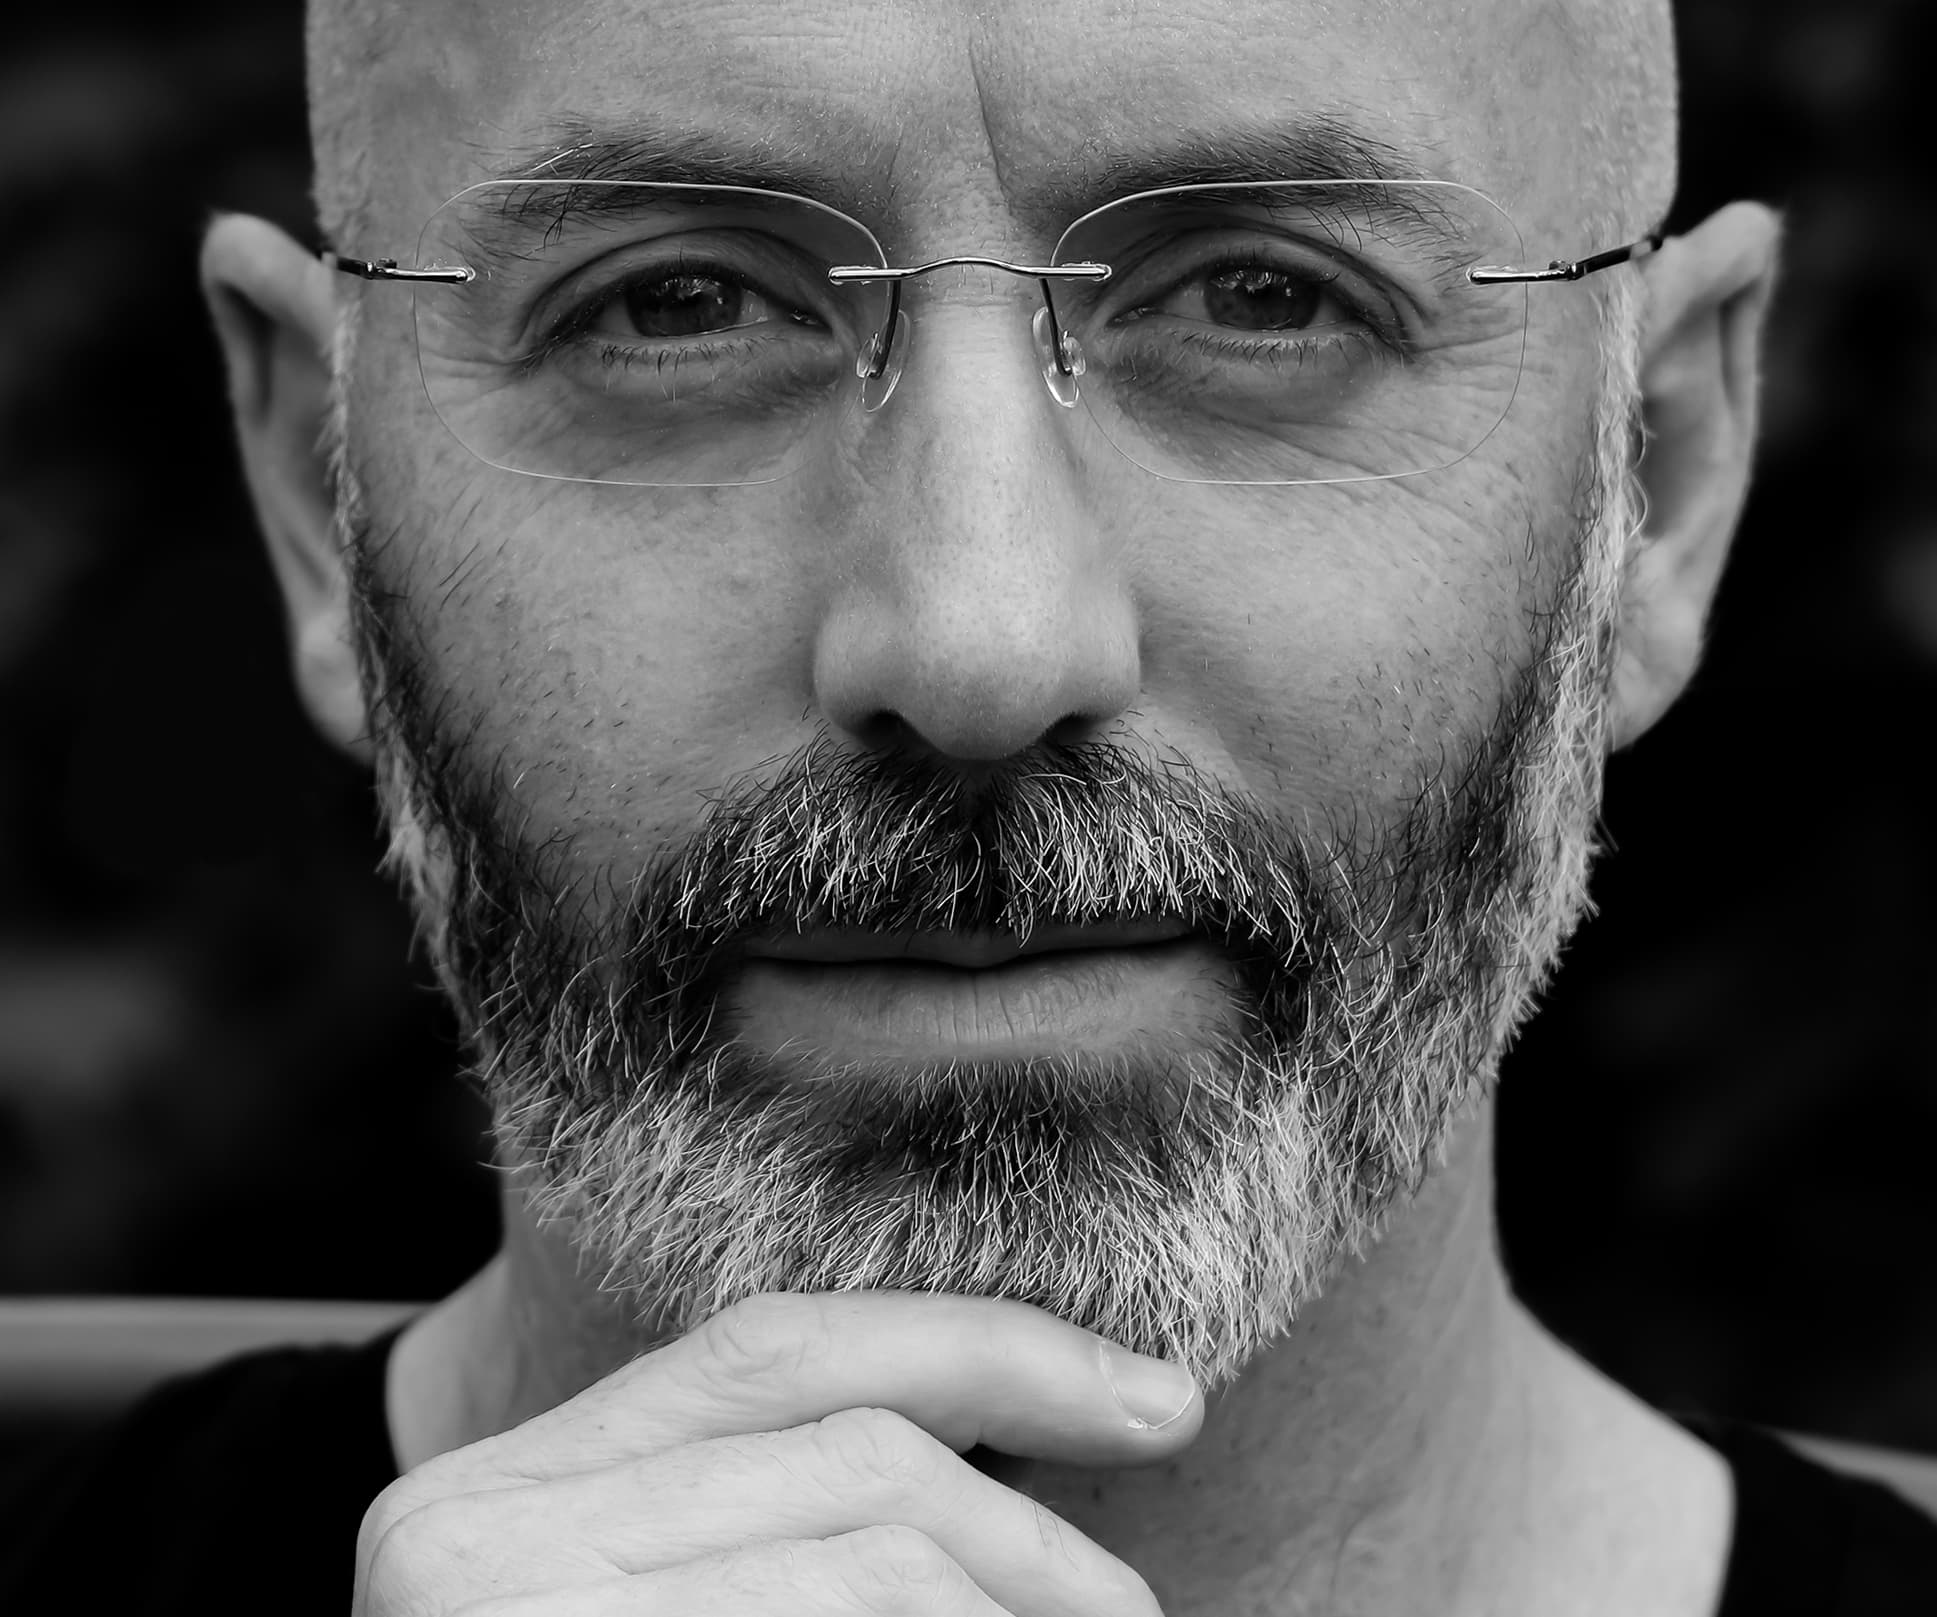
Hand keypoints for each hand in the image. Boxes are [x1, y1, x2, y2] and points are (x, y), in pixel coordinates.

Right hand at [354, 1290, 1200, 1614]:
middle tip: (1140, 1610)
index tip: (1149, 1398)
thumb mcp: (653, 1602)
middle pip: (856, 1458)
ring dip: (1022, 1605)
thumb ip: (770, 1522)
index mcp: (499, 1491)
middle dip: (1036, 1532)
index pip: (780, 1347)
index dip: (988, 1350)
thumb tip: (1011, 1488)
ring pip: (882, 1560)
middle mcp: (475, 1544)